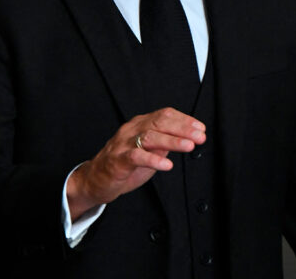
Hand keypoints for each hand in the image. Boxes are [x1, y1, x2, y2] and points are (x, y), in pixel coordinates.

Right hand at [66, 107, 205, 219]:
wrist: (95, 179)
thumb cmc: (123, 164)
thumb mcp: (148, 151)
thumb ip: (164, 143)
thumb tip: (188, 138)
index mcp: (139, 125)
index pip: (163, 115)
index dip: (184, 120)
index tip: (200, 128)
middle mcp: (131, 130)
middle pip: (158, 122)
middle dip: (182, 128)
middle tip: (200, 137)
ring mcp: (123, 144)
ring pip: (149, 136)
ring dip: (171, 140)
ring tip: (189, 146)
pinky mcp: (117, 160)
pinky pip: (136, 156)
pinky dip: (153, 160)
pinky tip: (167, 164)